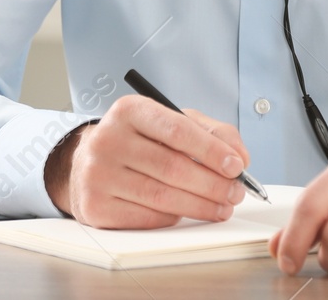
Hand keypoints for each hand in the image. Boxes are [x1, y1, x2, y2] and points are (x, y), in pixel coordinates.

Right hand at [44, 95, 251, 228]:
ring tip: (222, 207)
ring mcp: (97, 174)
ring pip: (162, 196)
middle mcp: (108, 140)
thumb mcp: (171, 122)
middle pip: (172, 167)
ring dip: (201, 205)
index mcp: (129, 110)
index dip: (212, 150)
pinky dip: (174, 216)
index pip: (177, 130)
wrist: (88, 162)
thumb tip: (239, 157)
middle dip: (212, 183)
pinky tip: (188, 212)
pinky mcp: (95, 206)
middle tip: (236, 192)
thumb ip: (211, 132)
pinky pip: (146, 216)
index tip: (237, 166)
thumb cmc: (139, 141)